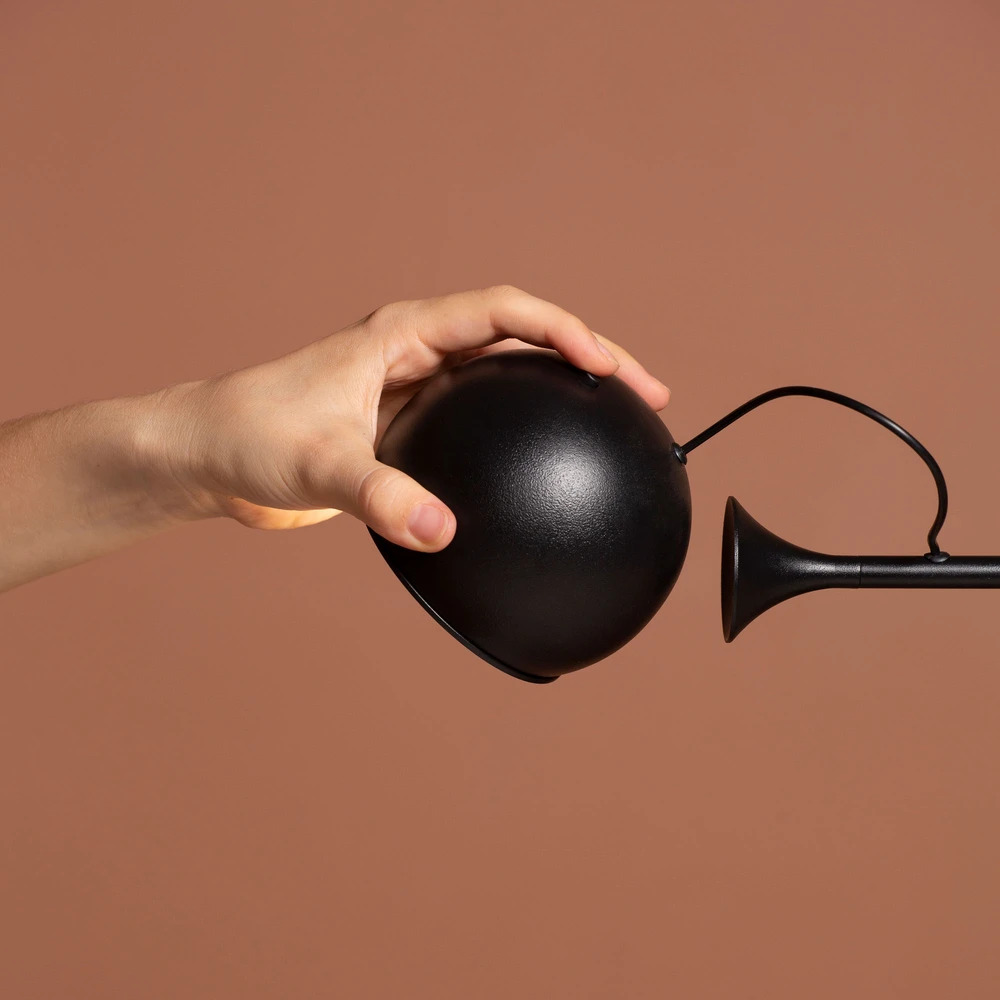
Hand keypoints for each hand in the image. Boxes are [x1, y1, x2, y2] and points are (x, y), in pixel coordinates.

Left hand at [155, 285, 670, 550]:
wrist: (205, 458)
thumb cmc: (248, 438)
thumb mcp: (317, 464)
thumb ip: (379, 496)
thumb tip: (442, 531)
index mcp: (404, 334)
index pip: (504, 313)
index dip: (564, 332)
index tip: (608, 369)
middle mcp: (417, 352)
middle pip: (522, 338)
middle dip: (588, 356)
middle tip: (643, 393)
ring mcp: (414, 389)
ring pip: (506, 377)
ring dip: (559, 391)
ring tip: (612, 421)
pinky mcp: (406, 429)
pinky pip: (481, 421)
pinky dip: (520, 432)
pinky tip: (539, 464)